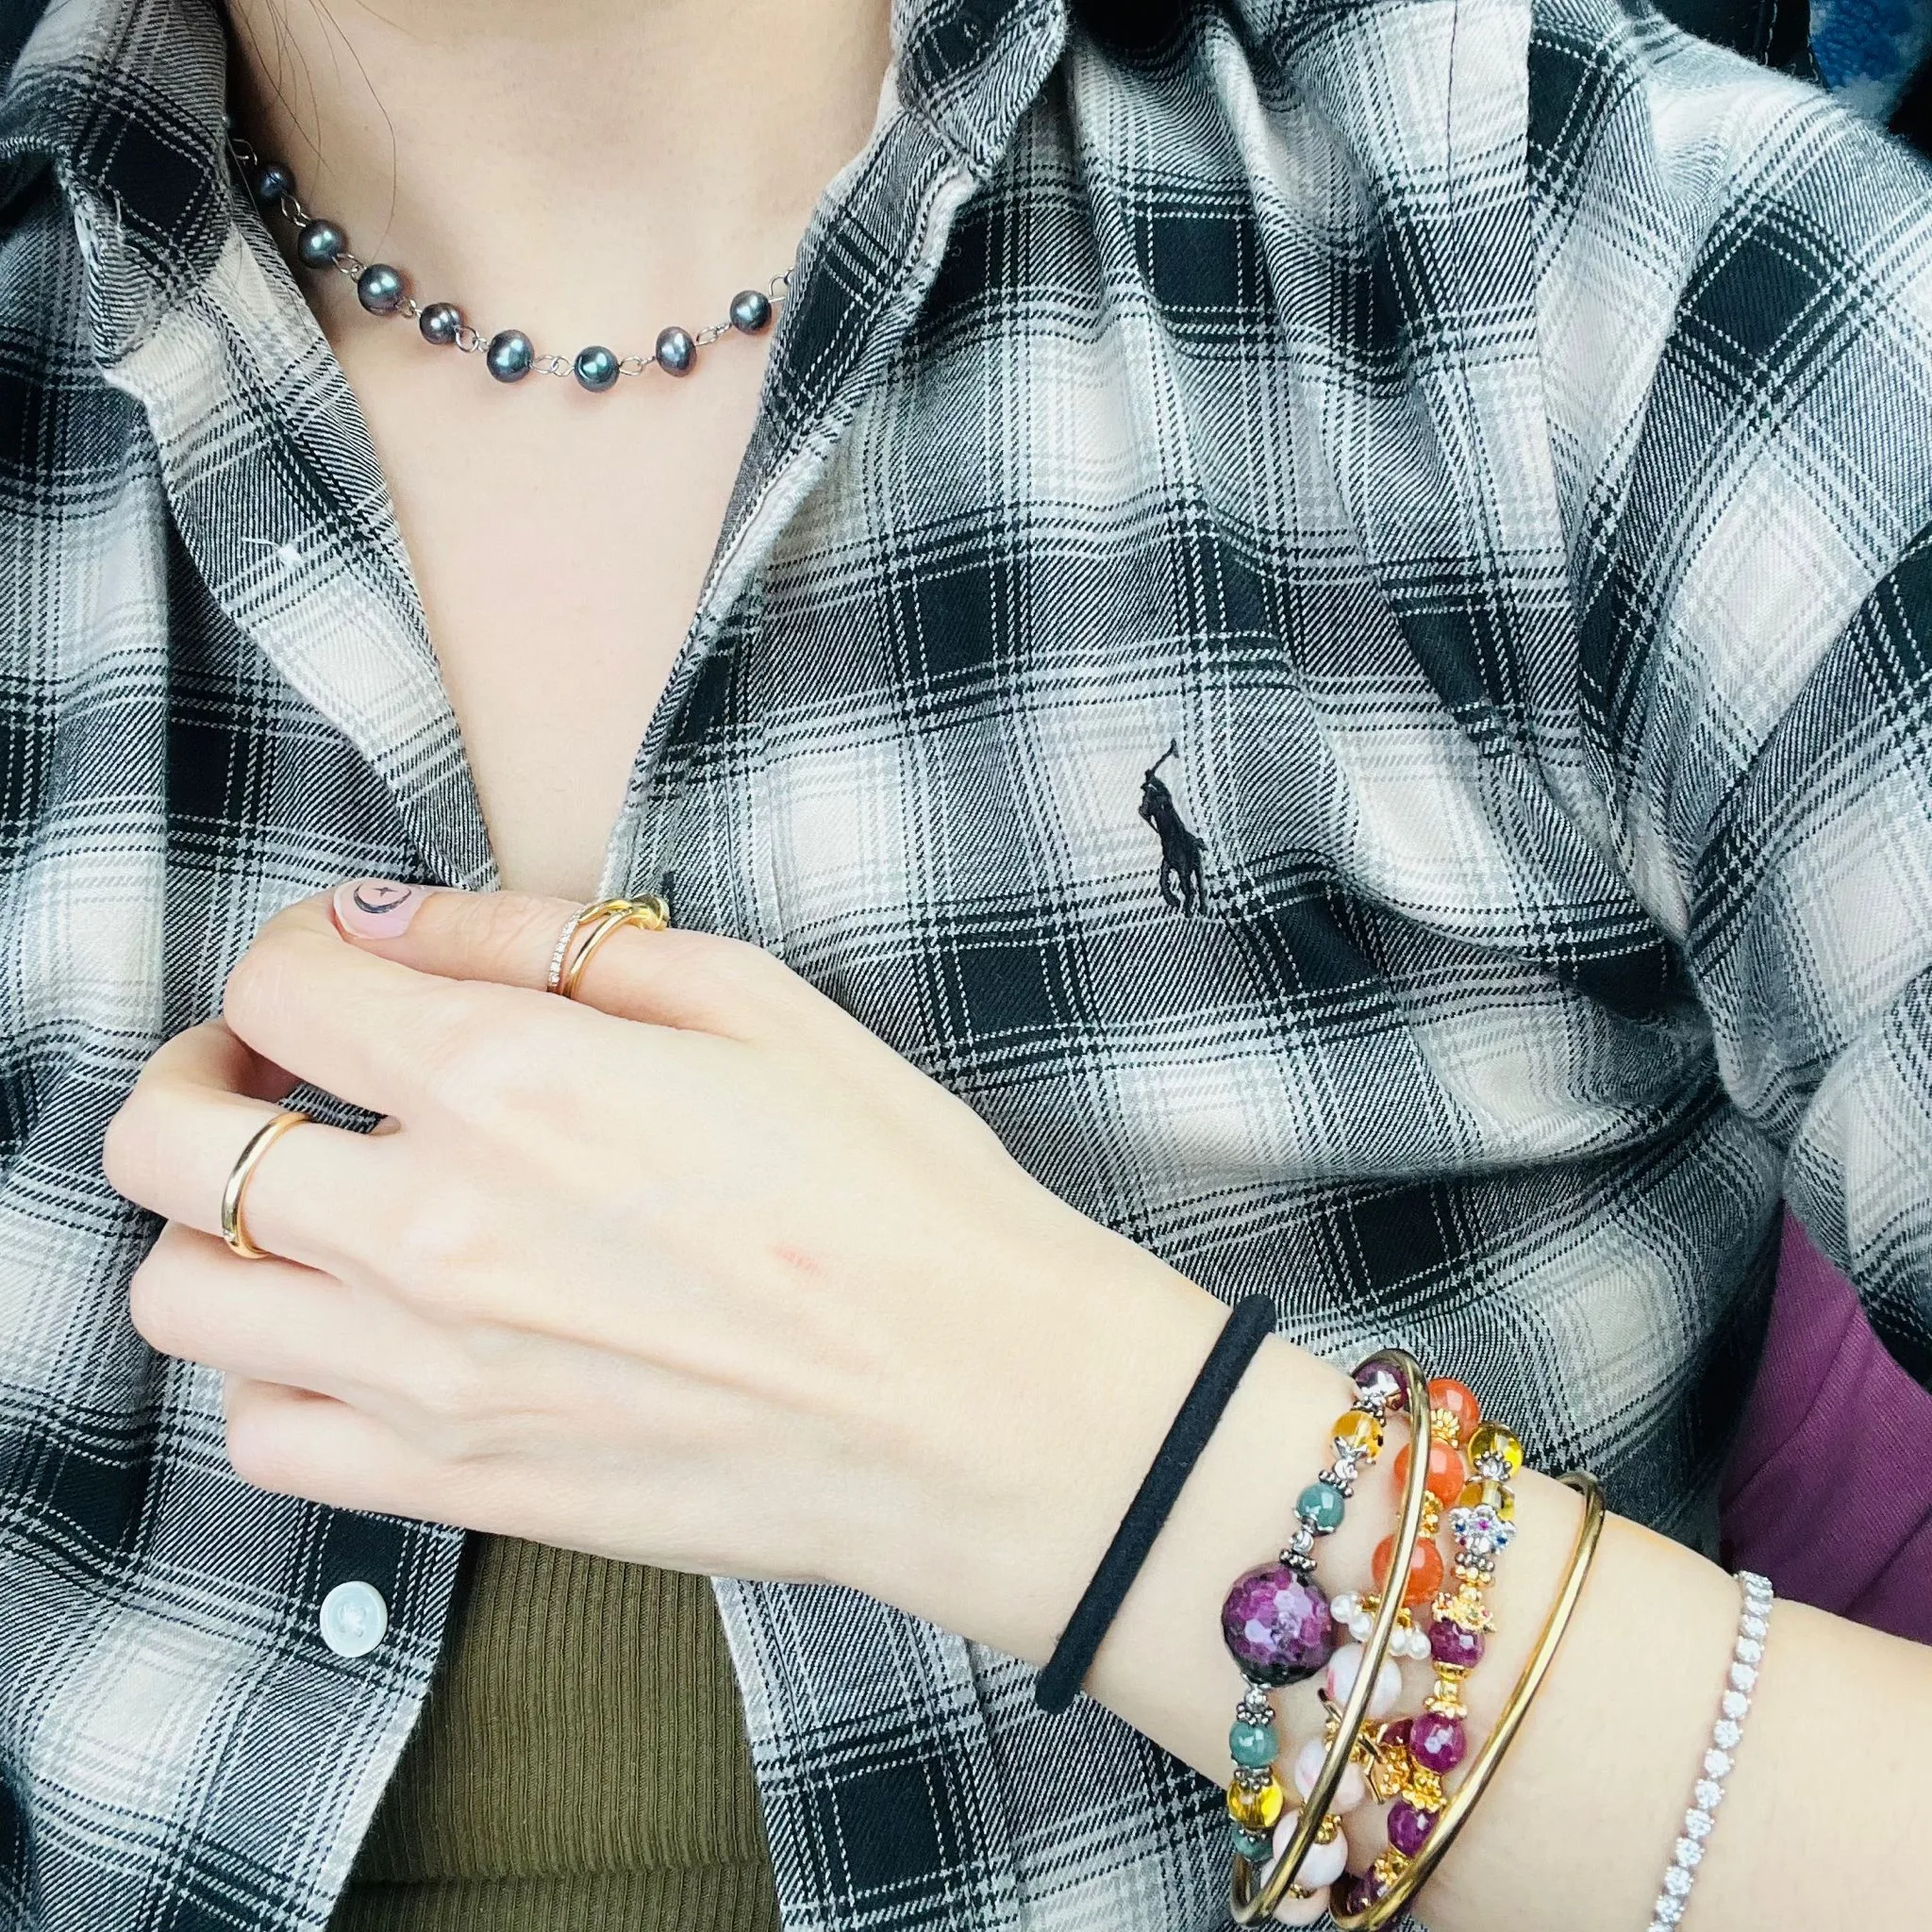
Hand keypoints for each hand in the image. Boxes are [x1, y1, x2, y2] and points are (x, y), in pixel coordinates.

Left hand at [103, 884, 1222, 1656]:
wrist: (975, 1406)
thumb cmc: (893, 1194)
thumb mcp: (752, 1000)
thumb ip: (546, 941)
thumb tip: (396, 919)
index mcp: (510, 1083)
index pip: (277, 980)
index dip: (296, 945)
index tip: (351, 961)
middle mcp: (431, 1230)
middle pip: (167, 1140)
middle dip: (203, 1071)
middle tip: (282, 1068)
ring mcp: (427, 1375)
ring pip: (179, 1294)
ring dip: (218, 1221)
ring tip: (316, 1201)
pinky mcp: (457, 1486)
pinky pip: (260, 1437)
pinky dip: (269, 1368)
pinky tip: (359, 1328)